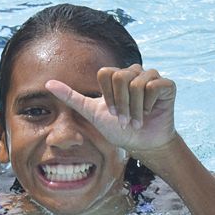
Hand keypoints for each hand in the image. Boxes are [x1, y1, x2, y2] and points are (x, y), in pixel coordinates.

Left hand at [47, 65, 176, 156]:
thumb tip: (47, 83)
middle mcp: (134, 71)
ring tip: (136, 120)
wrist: (141, 143)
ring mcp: (151, 77)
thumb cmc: (117, 128)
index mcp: (116, 75)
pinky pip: (154, 87)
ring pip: (137, 83)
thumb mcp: (90, 112)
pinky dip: (148, 105)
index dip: (107, 96)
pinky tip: (149, 113)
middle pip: (120, 77)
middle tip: (124, 119)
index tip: (111, 113)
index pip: (105, 74)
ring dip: (134, 108)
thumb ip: (70, 97)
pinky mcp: (167, 85)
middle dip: (120, 104)